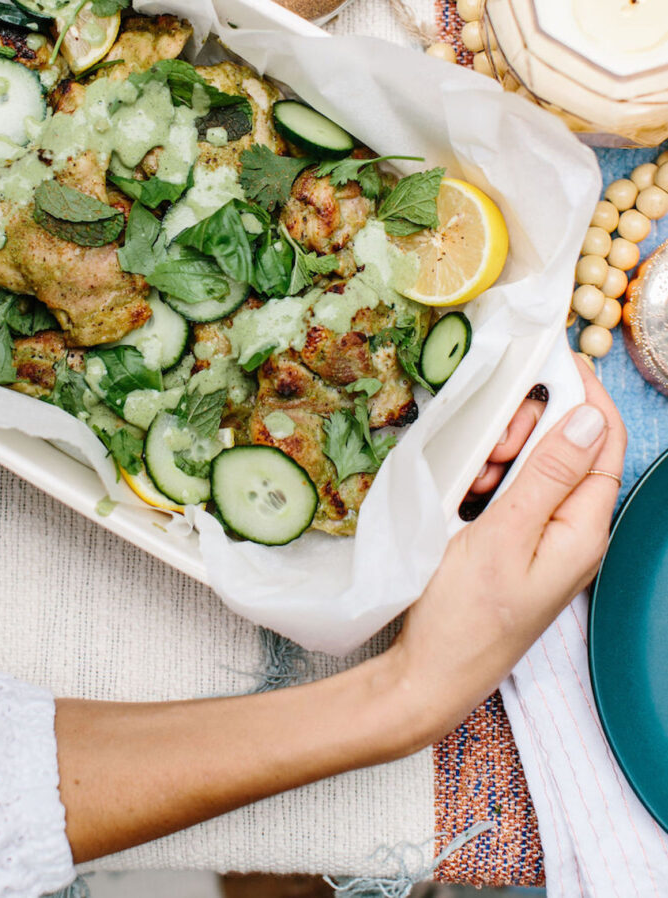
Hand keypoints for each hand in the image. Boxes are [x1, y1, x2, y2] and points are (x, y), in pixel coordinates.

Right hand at [387, 356, 624, 751]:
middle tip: (492, 448)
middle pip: (570, 449)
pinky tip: (467, 496)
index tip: (556, 358)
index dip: (588, 394)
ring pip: (537, 467)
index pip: (605, 441)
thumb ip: (548, 475)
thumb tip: (590, 418)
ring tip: (474, 478)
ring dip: (506, 456)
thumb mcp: (504, 535)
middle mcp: (574, 532)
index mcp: (584, 530)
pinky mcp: (518, 545)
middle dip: (531, 431)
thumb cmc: (465, 615)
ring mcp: (546, 540)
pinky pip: (515, 492)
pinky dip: (491, 481)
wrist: (429, 676)